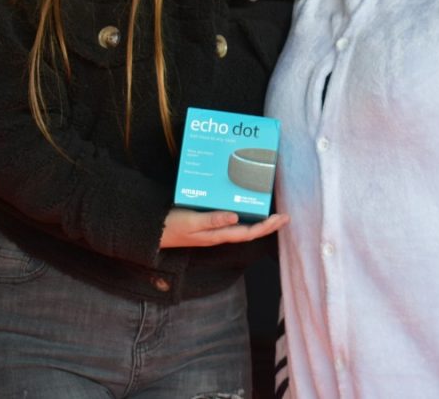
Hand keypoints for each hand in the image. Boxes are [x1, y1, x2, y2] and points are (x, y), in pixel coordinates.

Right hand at [160, 208, 288, 248]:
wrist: (153, 232)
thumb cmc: (172, 227)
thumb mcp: (191, 222)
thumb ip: (212, 220)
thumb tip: (236, 217)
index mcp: (219, 235)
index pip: (249, 232)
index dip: (267, 227)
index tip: (282, 218)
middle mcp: (220, 233)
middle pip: (250, 230)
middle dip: (268, 224)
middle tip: (284, 214)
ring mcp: (214, 229)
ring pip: (242, 225)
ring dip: (257, 218)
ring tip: (269, 208)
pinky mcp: (208, 223)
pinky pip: (230, 218)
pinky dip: (242, 212)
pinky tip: (244, 203)